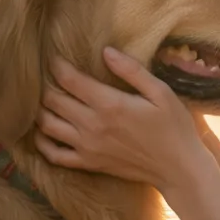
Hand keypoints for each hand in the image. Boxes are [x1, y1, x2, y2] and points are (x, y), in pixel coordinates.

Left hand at [35, 47, 219, 219]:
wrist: (178, 168)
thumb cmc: (173, 127)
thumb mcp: (160, 92)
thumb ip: (132, 70)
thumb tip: (106, 51)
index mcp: (109, 104)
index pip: (69, 79)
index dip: (57, 65)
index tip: (55, 58)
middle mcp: (92, 125)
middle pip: (52, 100)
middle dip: (46, 85)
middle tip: (50, 78)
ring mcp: (87, 147)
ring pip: (47, 125)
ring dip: (41, 110)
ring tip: (46, 100)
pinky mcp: (88, 163)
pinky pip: (54, 155)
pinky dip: (42, 143)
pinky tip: (43, 132)